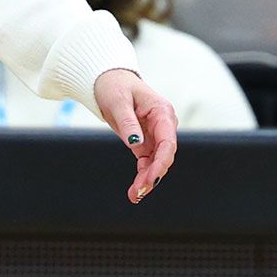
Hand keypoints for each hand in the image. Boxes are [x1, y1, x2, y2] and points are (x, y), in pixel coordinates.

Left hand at [92, 68, 177, 202]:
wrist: (108, 80)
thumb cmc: (114, 86)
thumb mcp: (118, 102)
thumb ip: (128, 123)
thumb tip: (136, 143)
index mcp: (162, 112)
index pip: (168, 142)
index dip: (162, 163)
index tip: (152, 178)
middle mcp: (163, 124)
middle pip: (164, 155)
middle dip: (153, 175)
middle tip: (139, 192)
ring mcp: (155, 134)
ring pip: (157, 162)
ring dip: (147, 179)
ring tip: (135, 195)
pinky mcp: (146, 141)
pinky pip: (147, 161)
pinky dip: (142, 175)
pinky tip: (136, 189)